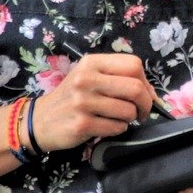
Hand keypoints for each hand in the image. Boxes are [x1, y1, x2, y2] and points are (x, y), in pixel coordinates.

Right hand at [31, 53, 153, 150]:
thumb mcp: (89, 77)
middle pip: (135, 88)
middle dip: (145, 104)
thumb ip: (118, 78)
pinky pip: (116, 128)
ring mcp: (83, 102)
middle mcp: (86, 79)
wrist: (40, 121)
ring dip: (129, 119)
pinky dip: (118, 129)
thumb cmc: (71, 97)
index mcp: (92, 63)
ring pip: (128, 111)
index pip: (133, 65)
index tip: (145, 94)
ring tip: (118, 118)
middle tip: (141, 113)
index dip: (146, 81)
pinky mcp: (82, 124)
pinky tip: (106, 126)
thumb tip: (152, 94)